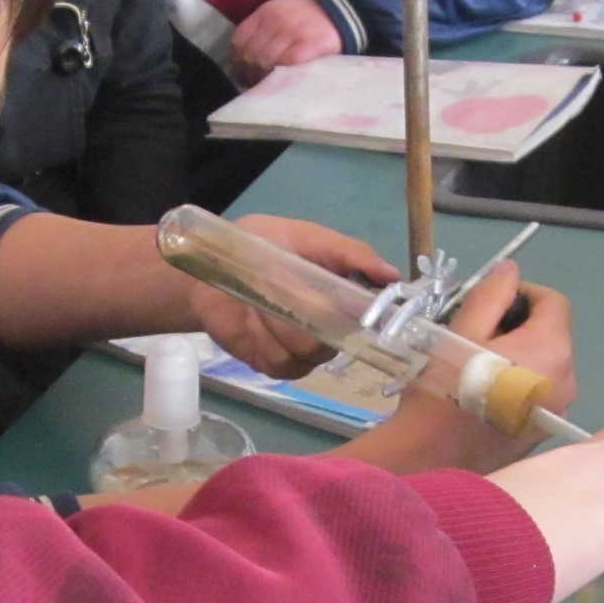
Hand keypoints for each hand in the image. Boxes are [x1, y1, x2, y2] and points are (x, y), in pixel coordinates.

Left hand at [188, 214, 398, 376]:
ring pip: (309, 350)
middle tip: (283, 286)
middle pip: (341, 337)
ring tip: (260, 299)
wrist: (210, 267)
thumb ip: (349, 253)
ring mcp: (306, 352)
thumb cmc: (262, 245)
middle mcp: (334, 329)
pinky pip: (284, 363)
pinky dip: (265, 339)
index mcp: (347, 297)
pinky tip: (252, 320)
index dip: (371, 313)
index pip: (376, 316)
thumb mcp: (307, 237)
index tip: (348, 297)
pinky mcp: (279, 365)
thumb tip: (392, 274)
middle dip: (311, 310)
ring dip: (281, 322)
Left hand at [229, 0, 343, 83]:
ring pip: (265, 61)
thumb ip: (262, 31)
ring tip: (267, 86)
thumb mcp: (281, 15)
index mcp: (265, 12)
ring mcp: (292, 32)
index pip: (239, 40)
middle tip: (254, 84)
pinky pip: (285, 64)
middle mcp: (275, 21)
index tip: (241, 73)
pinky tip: (281, 82)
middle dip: (249, 73)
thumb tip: (242, 61)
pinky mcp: (308, 45)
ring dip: (263, 78)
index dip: (236, 61)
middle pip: (250, 54)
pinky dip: (280, 76)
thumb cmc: (307, 20)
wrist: (340, 13)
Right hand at [345, 260, 576, 475]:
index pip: (554, 301)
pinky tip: (486, 390)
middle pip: (552, 333)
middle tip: (477, 331)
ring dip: (519, 352)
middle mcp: (568, 378)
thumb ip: (492, 294)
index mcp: (553, 348)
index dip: (523, 293)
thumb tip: (510, 272)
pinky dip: (520, 380)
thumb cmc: (446, 388)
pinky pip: (540, 390)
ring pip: (547, 362)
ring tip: (478, 361)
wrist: (432, 457)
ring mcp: (560, 408)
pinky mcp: (545, 429)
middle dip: (519, 324)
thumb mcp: (463, 330)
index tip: (491, 301)